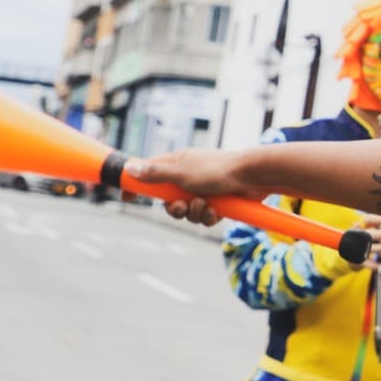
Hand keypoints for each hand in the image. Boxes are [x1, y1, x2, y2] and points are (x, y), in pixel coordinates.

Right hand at [129, 149, 257, 226]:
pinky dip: (209, 216)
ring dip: (194, 212)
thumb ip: (156, 174)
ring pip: (187, 211)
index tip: (126, 196)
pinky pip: (205, 216)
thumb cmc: (218, 170)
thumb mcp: (182, 173)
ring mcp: (204, 189)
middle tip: (181, 206)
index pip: (149, 172)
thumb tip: (131, 168)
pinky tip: (217, 210)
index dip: (137, 184)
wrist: (254, 176)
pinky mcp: (218, 201)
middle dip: (174, 208)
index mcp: (177, 163)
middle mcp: (188, 176)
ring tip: (205, 204)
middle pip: (168, 199)